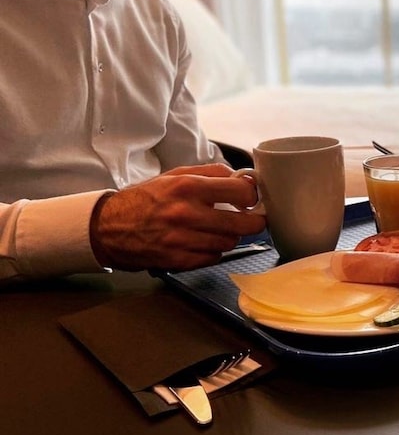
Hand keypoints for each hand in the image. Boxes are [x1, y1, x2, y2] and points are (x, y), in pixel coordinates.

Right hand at [90, 164, 266, 271]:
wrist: (108, 227)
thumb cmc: (145, 199)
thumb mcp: (175, 175)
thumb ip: (211, 174)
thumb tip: (243, 179)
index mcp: (188, 187)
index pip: (240, 192)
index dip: (251, 195)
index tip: (251, 198)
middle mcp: (186, 213)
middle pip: (243, 224)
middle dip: (253, 222)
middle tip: (254, 219)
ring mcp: (182, 239)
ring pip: (230, 242)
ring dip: (230, 236)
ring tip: (219, 229)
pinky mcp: (178, 260)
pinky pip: (213, 257)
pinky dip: (213, 250)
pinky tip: (203, 241)